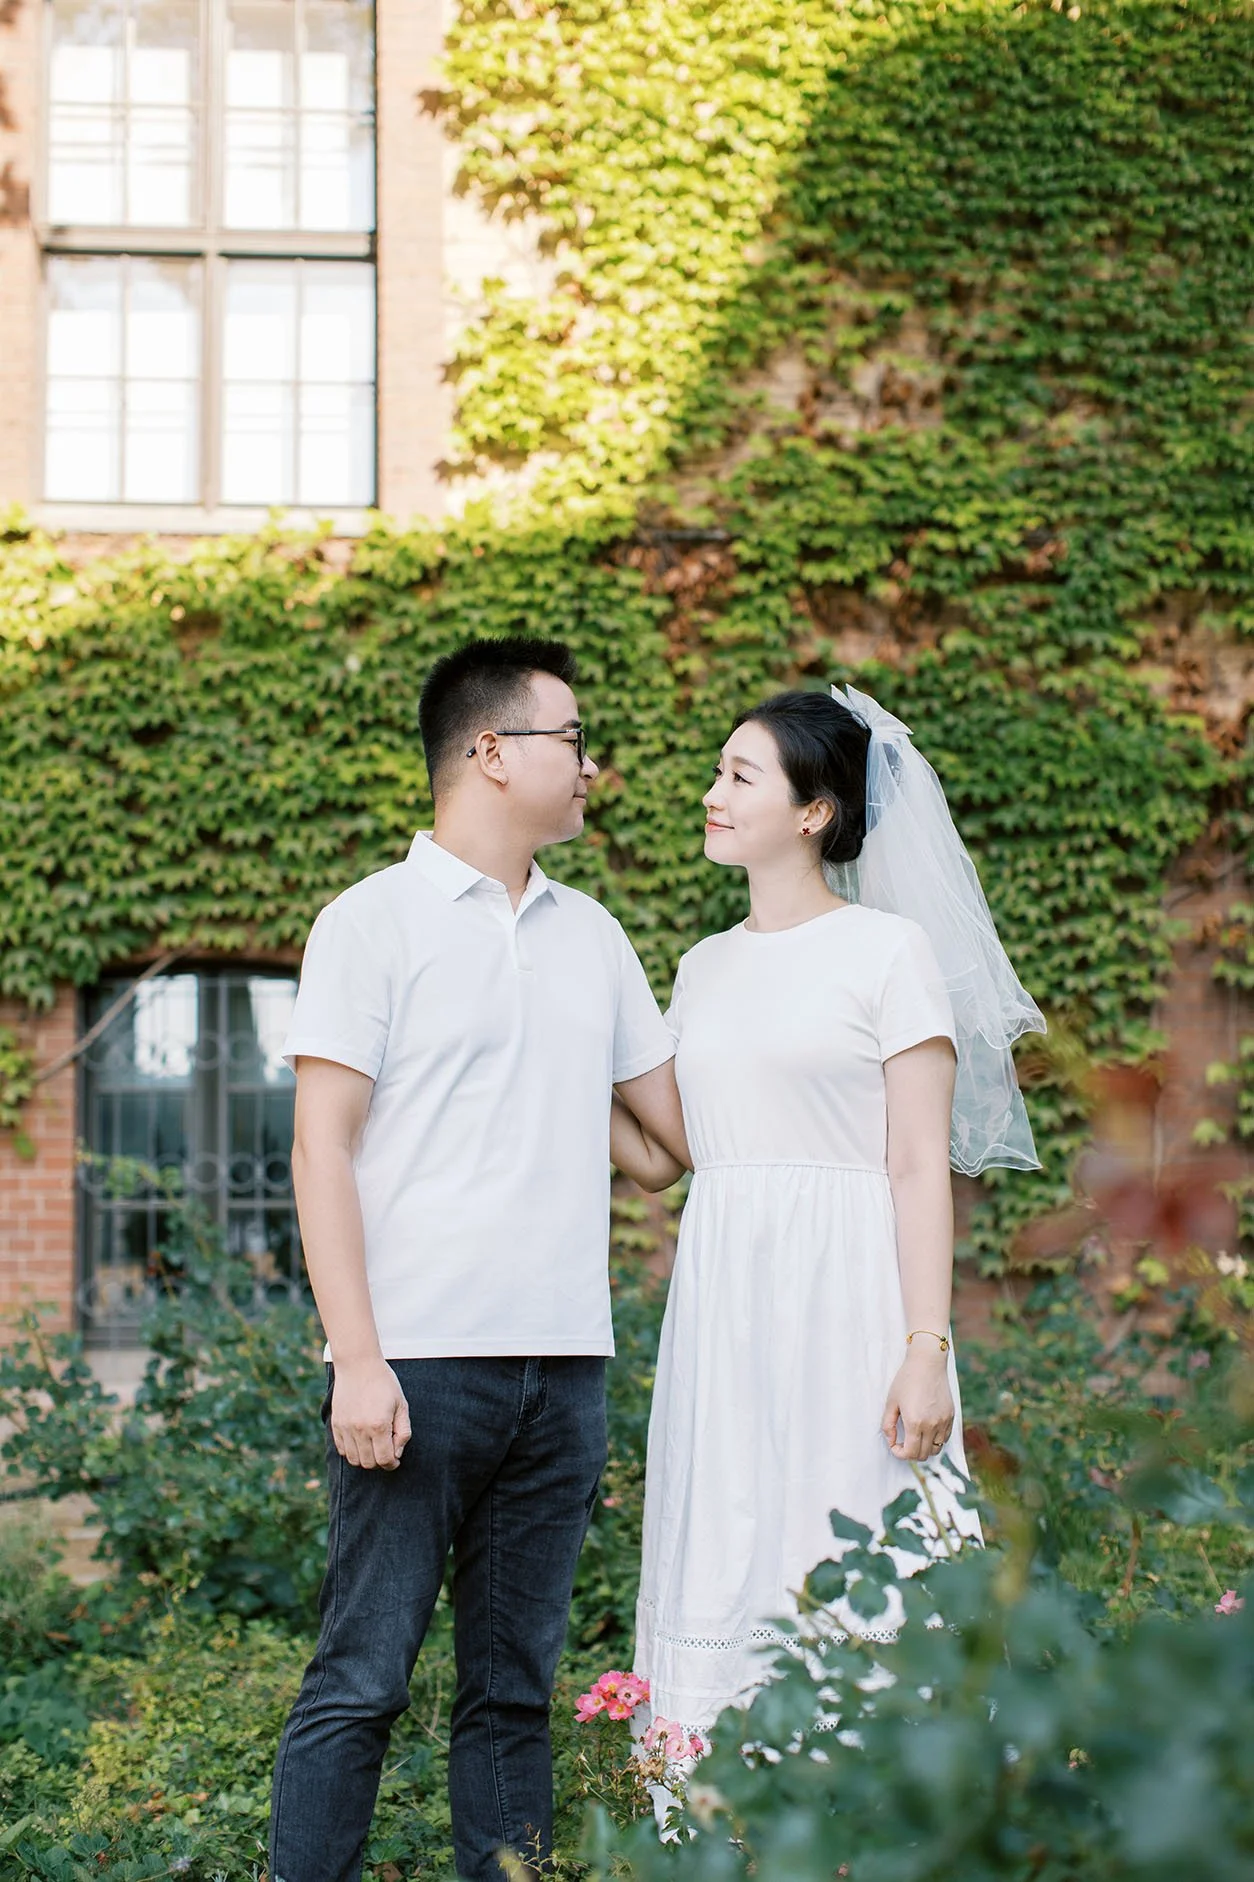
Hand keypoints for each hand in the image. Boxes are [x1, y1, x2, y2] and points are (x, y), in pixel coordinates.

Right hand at [330, 1357, 411, 1469]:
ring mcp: (345, 1428)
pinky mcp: (336, 1424)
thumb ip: (403, 1431)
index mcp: (379, 1425)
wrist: (358, 1364)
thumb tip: (397, 1453)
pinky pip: (342, 1450)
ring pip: (354, 1460)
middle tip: (386, 1452)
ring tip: (373, 1447)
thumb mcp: (401, 1405)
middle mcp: (359, 1429)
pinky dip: (352, 1452)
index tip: (395, 1460)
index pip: (384, 1459)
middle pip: (368, 1463)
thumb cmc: (383, 1383)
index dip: (392, 1464)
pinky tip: (361, 1441)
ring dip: (365, 1459)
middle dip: (380, 1463)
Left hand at [880, 1346, 953, 1462]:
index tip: (895, 1445)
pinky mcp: (950, 1416)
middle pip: (923, 1454)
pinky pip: (944, 1438)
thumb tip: (891, 1440)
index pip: (910, 1453)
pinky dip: (935, 1440)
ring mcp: (943, 1422)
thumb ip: (887, 1425)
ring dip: (924, 1448)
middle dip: (910, 1453)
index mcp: (915, 1423)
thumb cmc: (907, 1379)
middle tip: (903, 1443)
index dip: (899, 1454)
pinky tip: (926, 1430)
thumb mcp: (891, 1402)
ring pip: (936, 1449)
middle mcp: (932, 1425)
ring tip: (915, 1437)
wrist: (927, 1363)